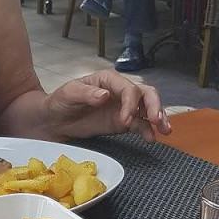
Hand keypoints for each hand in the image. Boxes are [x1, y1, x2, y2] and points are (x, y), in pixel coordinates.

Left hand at [45, 70, 171, 142]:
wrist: (53, 120)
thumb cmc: (60, 102)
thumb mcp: (68, 94)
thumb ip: (86, 94)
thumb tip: (104, 96)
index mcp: (108, 80)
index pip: (128, 88)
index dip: (130, 103)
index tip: (125, 119)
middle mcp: (119, 91)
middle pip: (145, 94)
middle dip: (154, 106)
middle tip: (156, 120)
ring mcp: (122, 107)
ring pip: (147, 108)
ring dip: (158, 117)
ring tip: (164, 130)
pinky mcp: (122, 123)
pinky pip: (139, 125)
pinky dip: (147, 131)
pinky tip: (151, 139)